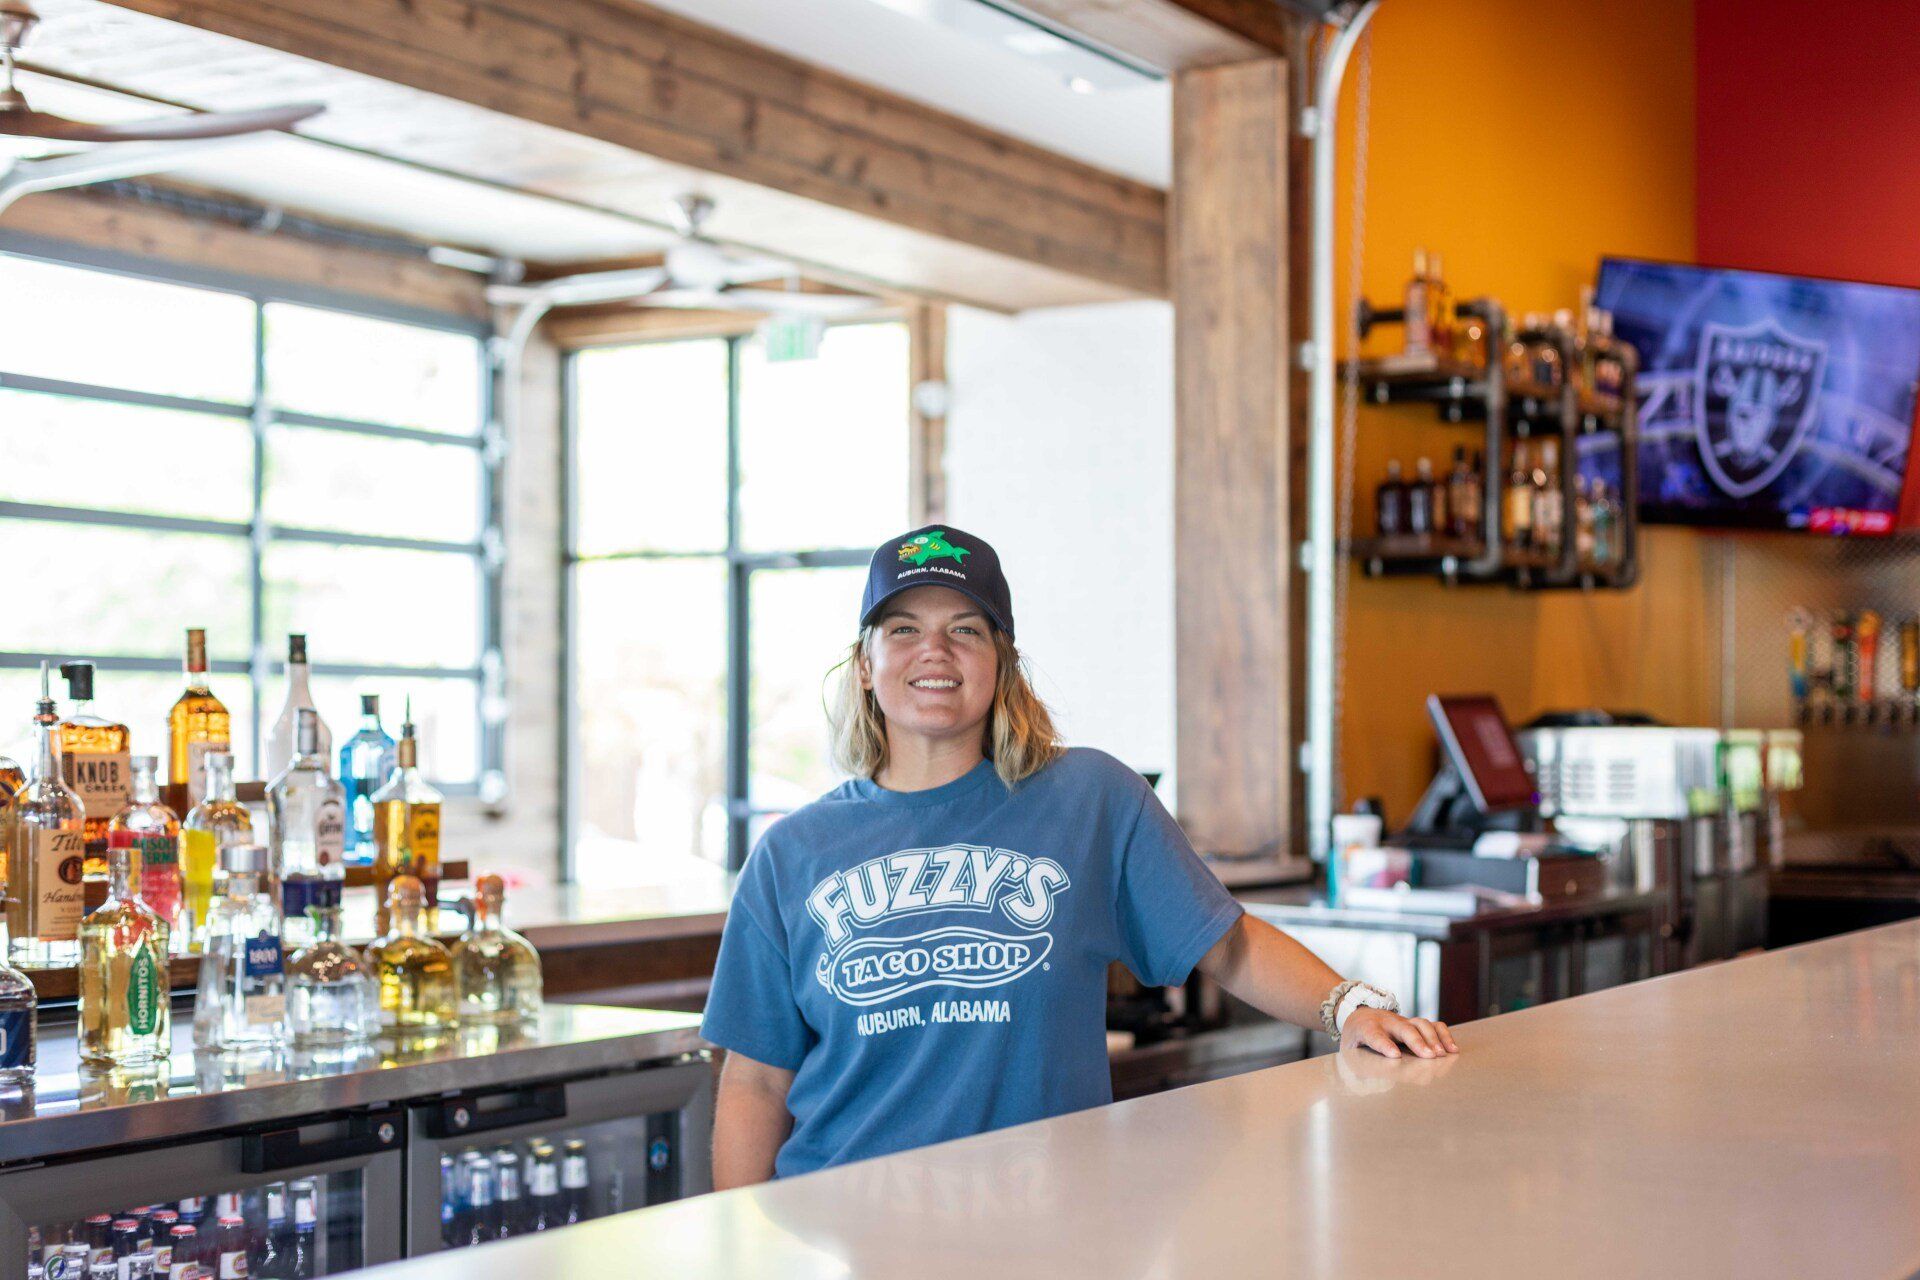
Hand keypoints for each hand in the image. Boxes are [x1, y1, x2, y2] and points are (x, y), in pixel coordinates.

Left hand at [1341, 1006, 1458, 1058]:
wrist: (1359, 1014)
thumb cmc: (1356, 1038)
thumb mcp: (1350, 1051)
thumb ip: (1358, 1066)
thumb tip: (1367, 1088)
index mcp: (1367, 1029)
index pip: (1375, 1035)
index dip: (1384, 1044)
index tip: (1394, 1055)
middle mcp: (1387, 1022)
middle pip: (1403, 1028)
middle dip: (1416, 1041)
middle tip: (1428, 1056)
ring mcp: (1403, 1021)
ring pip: (1420, 1023)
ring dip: (1433, 1038)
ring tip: (1442, 1054)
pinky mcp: (1415, 1023)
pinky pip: (1433, 1024)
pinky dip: (1444, 1035)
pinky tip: (1452, 1049)